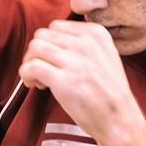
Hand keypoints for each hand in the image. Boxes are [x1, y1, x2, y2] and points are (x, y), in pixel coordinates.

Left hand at [19, 20, 141, 145]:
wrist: (120, 119)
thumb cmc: (110, 93)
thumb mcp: (107, 56)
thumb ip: (85, 43)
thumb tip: (54, 41)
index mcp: (96, 34)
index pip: (57, 26)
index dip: (50, 43)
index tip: (54, 60)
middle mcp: (85, 43)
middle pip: (42, 35)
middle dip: (37, 52)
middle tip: (43, 70)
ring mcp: (74, 61)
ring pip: (35, 47)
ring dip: (29, 62)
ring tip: (38, 78)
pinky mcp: (63, 81)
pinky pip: (31, 67)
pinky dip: (26, 75)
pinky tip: (36, 85)